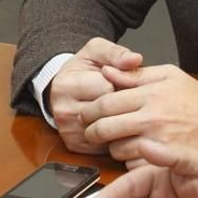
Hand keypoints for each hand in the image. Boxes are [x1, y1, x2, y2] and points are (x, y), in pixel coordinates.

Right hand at [45, 38, 143, 154]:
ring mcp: (68, 131)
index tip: (117, 80)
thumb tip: (135, 59)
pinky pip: (105, 144)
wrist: (66, 87)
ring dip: (119, 120)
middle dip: (120, 103)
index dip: (119, 83)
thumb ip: (116, 53)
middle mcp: (62, 111)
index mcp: (65, 86)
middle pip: (107, 111)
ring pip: (108, 130)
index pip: (106, 89)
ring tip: (117, 108)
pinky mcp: (75, 146)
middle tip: (118, 94)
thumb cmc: (83, 69)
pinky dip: (114, 135)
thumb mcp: (97, 51)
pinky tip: (114, 123)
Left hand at [80, 64, 197, 160]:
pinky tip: (134, 153)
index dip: (90, 110)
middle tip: (90, 131)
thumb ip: (135, 74)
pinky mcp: (163, 162)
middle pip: (105, 128)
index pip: (105, 102)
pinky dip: (129, 161)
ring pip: (116, 149)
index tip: (87, 114)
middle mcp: (151, 119)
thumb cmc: (196, 100)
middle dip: (92, 130)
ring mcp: (157, 142)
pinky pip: (133, 165)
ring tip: (116, 141)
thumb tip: (106, 71)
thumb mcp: (169, 76)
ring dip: (110, 147)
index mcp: (150, 95)